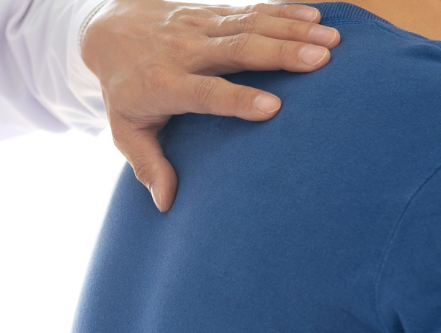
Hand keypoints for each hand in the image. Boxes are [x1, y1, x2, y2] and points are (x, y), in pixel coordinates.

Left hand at [81, 1, 339, 211]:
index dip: (238, 99)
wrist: (109, 30)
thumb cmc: (125, 91)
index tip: (273, 108)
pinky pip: (252, 8)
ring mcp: (200, 26)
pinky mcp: (213, 11)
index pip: (205, 92)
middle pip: (237, 49)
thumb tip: (166, 204)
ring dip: (293, 30)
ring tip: (331, 41)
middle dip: (280, 53)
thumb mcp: (125, 131)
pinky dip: (285, 11)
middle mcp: (184, 51)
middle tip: (320, 60)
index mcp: (164, 85)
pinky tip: (318, 16)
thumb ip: (148, 165)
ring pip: (250, 24)